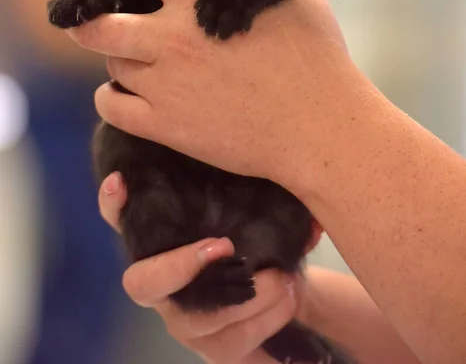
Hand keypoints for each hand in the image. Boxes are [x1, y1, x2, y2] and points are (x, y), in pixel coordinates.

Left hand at [67, 0, 373, 197]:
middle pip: (102, 22)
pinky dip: (111, 99)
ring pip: (112, 64)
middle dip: (93, 19)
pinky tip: (125, 95)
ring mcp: (164, 84)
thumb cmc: (317, 62)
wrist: (318, 128)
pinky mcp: (165, 126)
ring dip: (120, 60)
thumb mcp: (296, 0)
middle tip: (96, 20)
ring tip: (135, 63)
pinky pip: (111, 108)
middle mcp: (172, 38)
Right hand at [99, 173, 297, 363]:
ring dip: (249, 300)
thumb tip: (305, 213)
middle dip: (180, 267)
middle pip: (143, 283)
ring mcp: (184, 320)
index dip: (112, 205)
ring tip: (283, 281)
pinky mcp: (214, 348)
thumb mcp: (258, 215)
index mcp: (163, 243)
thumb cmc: (257, 243)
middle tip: (225, 245)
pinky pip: (233, 348)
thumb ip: (267, 201)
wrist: (284, 290)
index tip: (119, 181)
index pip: (121, 220)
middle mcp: (165, 284)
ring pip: (200, 321)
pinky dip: (266, 325)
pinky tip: (289, 301)